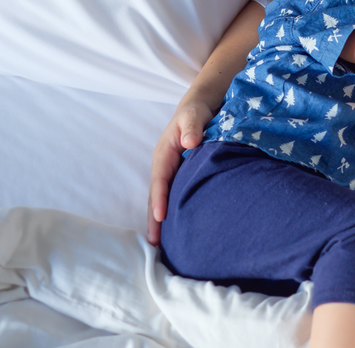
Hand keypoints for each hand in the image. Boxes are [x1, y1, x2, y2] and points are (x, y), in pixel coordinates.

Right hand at [146, 100, 211, 245]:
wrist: (199, 109)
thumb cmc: (196, 112)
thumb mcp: (193, 115)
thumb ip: (192, 126)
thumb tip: (190, 142)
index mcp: (164, 154)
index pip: (160, 180)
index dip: (159, 199)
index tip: (161, 217)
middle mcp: (164, 166)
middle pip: (156, 196)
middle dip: (154, 219)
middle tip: (155, 244)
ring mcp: (171, 173)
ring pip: (164, 199)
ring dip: (161, 221)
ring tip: (161, 245)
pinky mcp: (180, 176)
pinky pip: (174, 196)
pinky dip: (172, 212)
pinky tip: (178, 229)